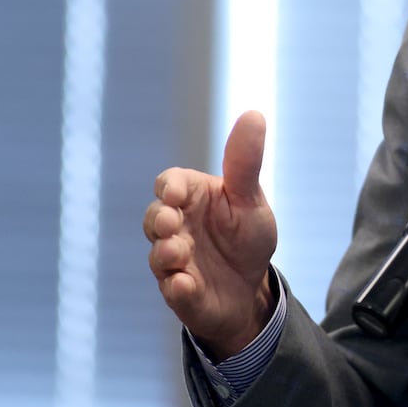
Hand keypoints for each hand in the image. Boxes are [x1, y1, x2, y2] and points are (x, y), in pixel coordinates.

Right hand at [144, 110, 277, 360]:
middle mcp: (176, 228)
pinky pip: (172, 291)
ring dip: (165, 253)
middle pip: (153, 218)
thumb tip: (254, 113)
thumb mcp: (250, 198)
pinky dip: (178, 288)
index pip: (169, 183)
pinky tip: (186, 284)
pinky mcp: (181, 293)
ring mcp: (174, 262)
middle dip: (158, 220)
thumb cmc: (246, 236)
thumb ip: (245, 162)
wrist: (253, 287)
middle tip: (170, 222)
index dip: (168, 186)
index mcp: (192, 199)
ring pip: (157, 256)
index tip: (175, 193)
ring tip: (180, 253)